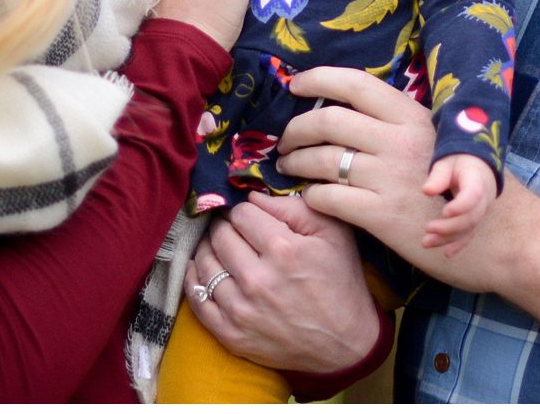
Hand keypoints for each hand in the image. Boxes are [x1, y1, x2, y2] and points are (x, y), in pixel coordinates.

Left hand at [186, 192, 381, 374]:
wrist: (345, 343)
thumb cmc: (340, 282)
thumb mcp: (333, 233)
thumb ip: (293, 206)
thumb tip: (253, 196)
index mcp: (283, 250)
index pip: (242, 214)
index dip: (245, 210)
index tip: (250, 216)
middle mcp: (257, 280)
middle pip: (220, 236)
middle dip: (225, 226)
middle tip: (233, 228)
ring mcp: (241, 311)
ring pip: (205, 264)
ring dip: (208, 248)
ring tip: (218, 245)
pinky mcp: (231, 335)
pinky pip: (197, 300)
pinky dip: (194, 279)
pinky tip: (201, 268)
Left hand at [275, 67, 511, 293]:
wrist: (501, 236)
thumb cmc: (472, 189)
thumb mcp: (442, 141)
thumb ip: (401, 128)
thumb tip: (356, 115)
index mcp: (413, 115)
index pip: (355, 83)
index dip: (318, 79)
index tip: (295, 85)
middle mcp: (399, 139)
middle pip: (328, 120)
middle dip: (295, 129)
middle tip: (284, 141)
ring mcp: (388, 176)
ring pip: (321, 159)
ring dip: (296, 163)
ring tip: (288, 168)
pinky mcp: (381, 215)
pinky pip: (327, 198)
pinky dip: (310, 196)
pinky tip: (310, 199)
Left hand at [421, 155, 496, 252]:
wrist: (478, 166)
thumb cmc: (459, 162)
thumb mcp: (447, 163)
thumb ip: (438, 177)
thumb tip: (426, 191)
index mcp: (477, 180)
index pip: (473, 195)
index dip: (461, 206)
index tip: (444, 212)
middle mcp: (484, 198)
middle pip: (470, 217)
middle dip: (449, 227)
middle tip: (428, 228)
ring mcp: (481, 211)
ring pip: (468, 229)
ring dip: (448, 238)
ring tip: (427, 242)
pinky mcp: (476, 219)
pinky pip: (469, 234)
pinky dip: (458, 244)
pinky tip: (446, 253)